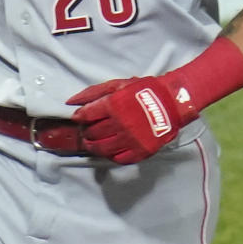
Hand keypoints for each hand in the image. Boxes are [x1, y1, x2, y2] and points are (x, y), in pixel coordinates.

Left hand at [67, 76, 191, 164]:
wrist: (172, 103)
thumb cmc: (144, 91)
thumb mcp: (118, 85)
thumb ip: (93, 92)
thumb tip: (70, 101)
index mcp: (114, 105)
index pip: (86, 116)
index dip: (80, 117)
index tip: (80, 117)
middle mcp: (120, 124)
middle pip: (92, 133)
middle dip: (86, 131)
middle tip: (87, 130)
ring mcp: (131, 140)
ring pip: (102, 149)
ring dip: (93, 146)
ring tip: (94, 141)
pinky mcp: (140, 151)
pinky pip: (118, 159)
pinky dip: (110, 155)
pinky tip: (111, 148)